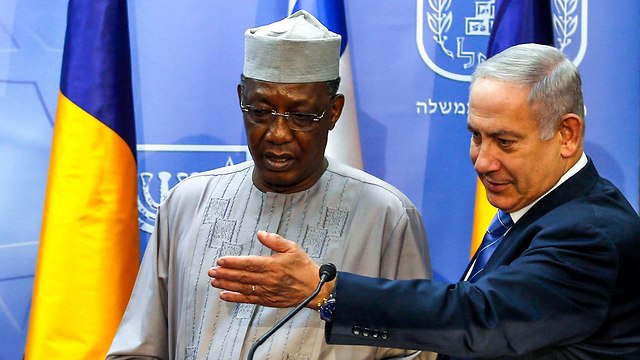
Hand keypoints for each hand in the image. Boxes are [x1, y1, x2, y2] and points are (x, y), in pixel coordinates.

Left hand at [208, 231, 331, 307]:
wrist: (314, 288)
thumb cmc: (303, 267)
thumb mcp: (292, 248)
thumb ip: (275, 241)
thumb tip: (261, 234)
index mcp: (273, 265)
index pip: (248, 263)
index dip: (233, 262)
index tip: (221, 260)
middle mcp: (268, 279)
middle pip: (242, 276)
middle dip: (225, 273)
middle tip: (212, 271)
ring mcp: (266, 291)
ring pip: (242, 288)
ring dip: (226, 284)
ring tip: (214, 281)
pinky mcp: (267, 300)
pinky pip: (248, 299)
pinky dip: (235, 298)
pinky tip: (225, 295)